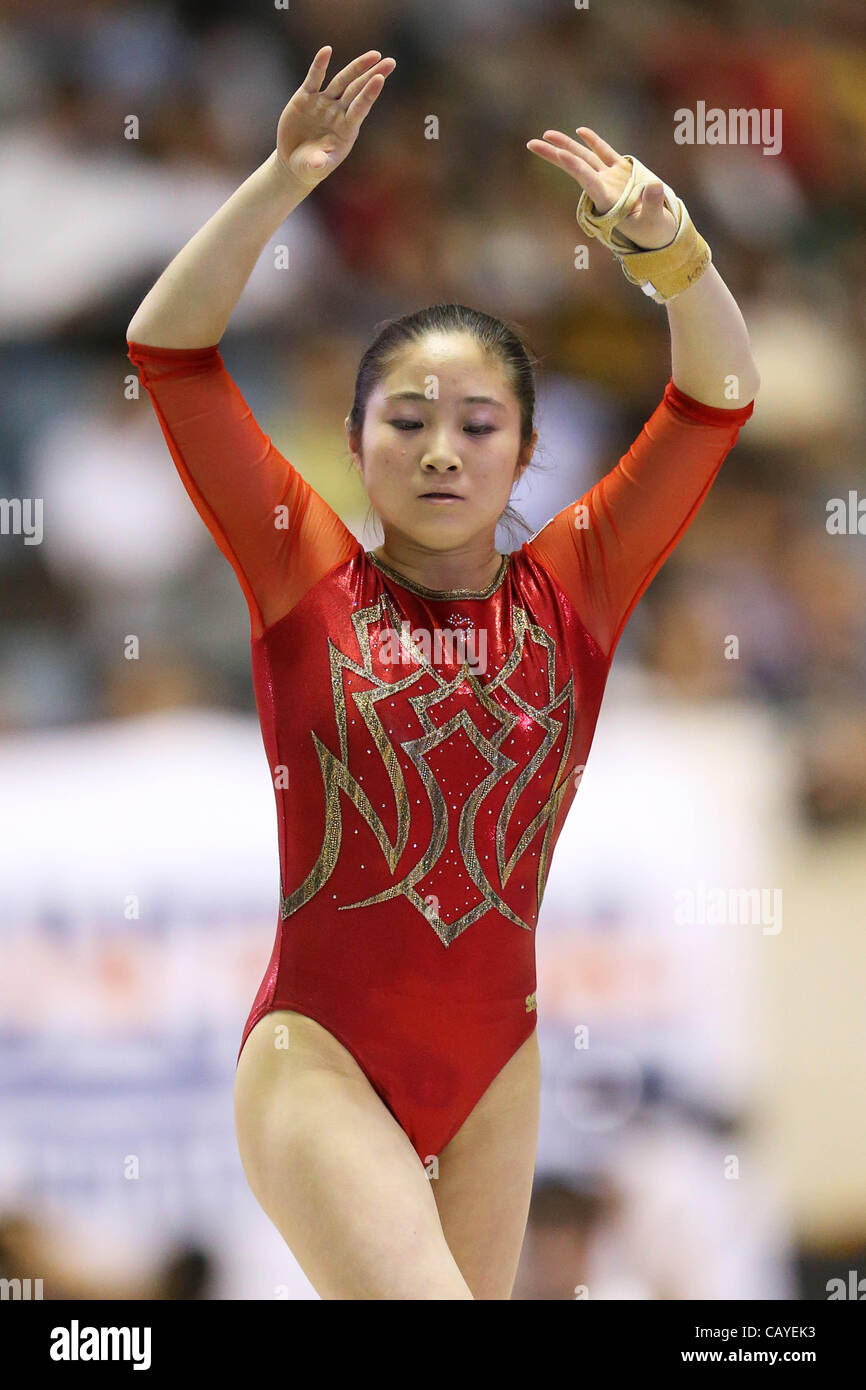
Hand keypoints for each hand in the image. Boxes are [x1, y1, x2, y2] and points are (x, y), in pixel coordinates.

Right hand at [275, 45, 394, 188]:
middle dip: (372, 75)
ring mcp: (323, 103)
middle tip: (390, 62)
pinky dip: (319, 65)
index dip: (369, 93)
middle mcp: (338, 113)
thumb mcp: (313, 168)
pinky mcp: (306, 97)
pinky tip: (327, 51)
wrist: (294, 161)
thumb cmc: (310, 167)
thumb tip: (319, 163)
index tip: (381, 78)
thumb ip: (318, 164)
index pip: (360, 108)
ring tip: (375, 55)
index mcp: (346, 129)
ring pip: (341, 81)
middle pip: (357, 90)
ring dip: (357, 67)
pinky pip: (314, 79)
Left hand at [526, 127, 677, 248]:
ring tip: (546, 134)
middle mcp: (604, 187)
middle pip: (576, 166)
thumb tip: (656, 186)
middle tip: (532, 143)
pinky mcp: (621, 171)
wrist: (655, 230)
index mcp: (607, 201)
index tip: (560, 155)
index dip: (576, 168)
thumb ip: (653, 204)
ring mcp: (611, 178)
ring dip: (566, 145)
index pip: (588, 181)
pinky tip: (579, 131)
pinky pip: (604, 153)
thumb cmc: (652, 229)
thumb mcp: (653, 220)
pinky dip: (593, 141)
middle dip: (555, 154)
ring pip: (585, 157)